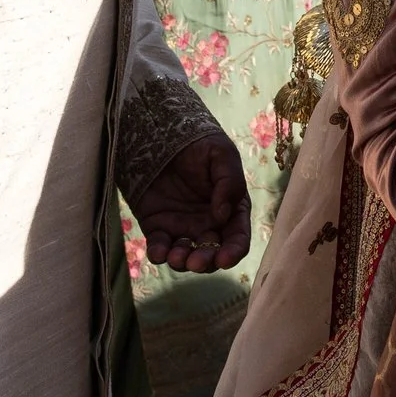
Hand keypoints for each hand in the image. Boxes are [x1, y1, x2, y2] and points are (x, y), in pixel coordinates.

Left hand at [128, 133, 251, 273]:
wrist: (163, 134)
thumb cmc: (200, 144)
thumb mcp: (221, 154)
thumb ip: (229, 182)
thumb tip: (223, 215)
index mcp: (230, 210)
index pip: (237, 238)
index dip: (233, 251)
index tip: (225, 259)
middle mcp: (208, 225)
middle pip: (211, 253)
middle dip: (206, 261)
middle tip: (197, 261)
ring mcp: (183, 228)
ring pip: (186, 256)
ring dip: (183, 262)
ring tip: (177, 257)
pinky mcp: (158, 228)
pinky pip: (159, 247)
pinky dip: (159, 254)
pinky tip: (159, 252)